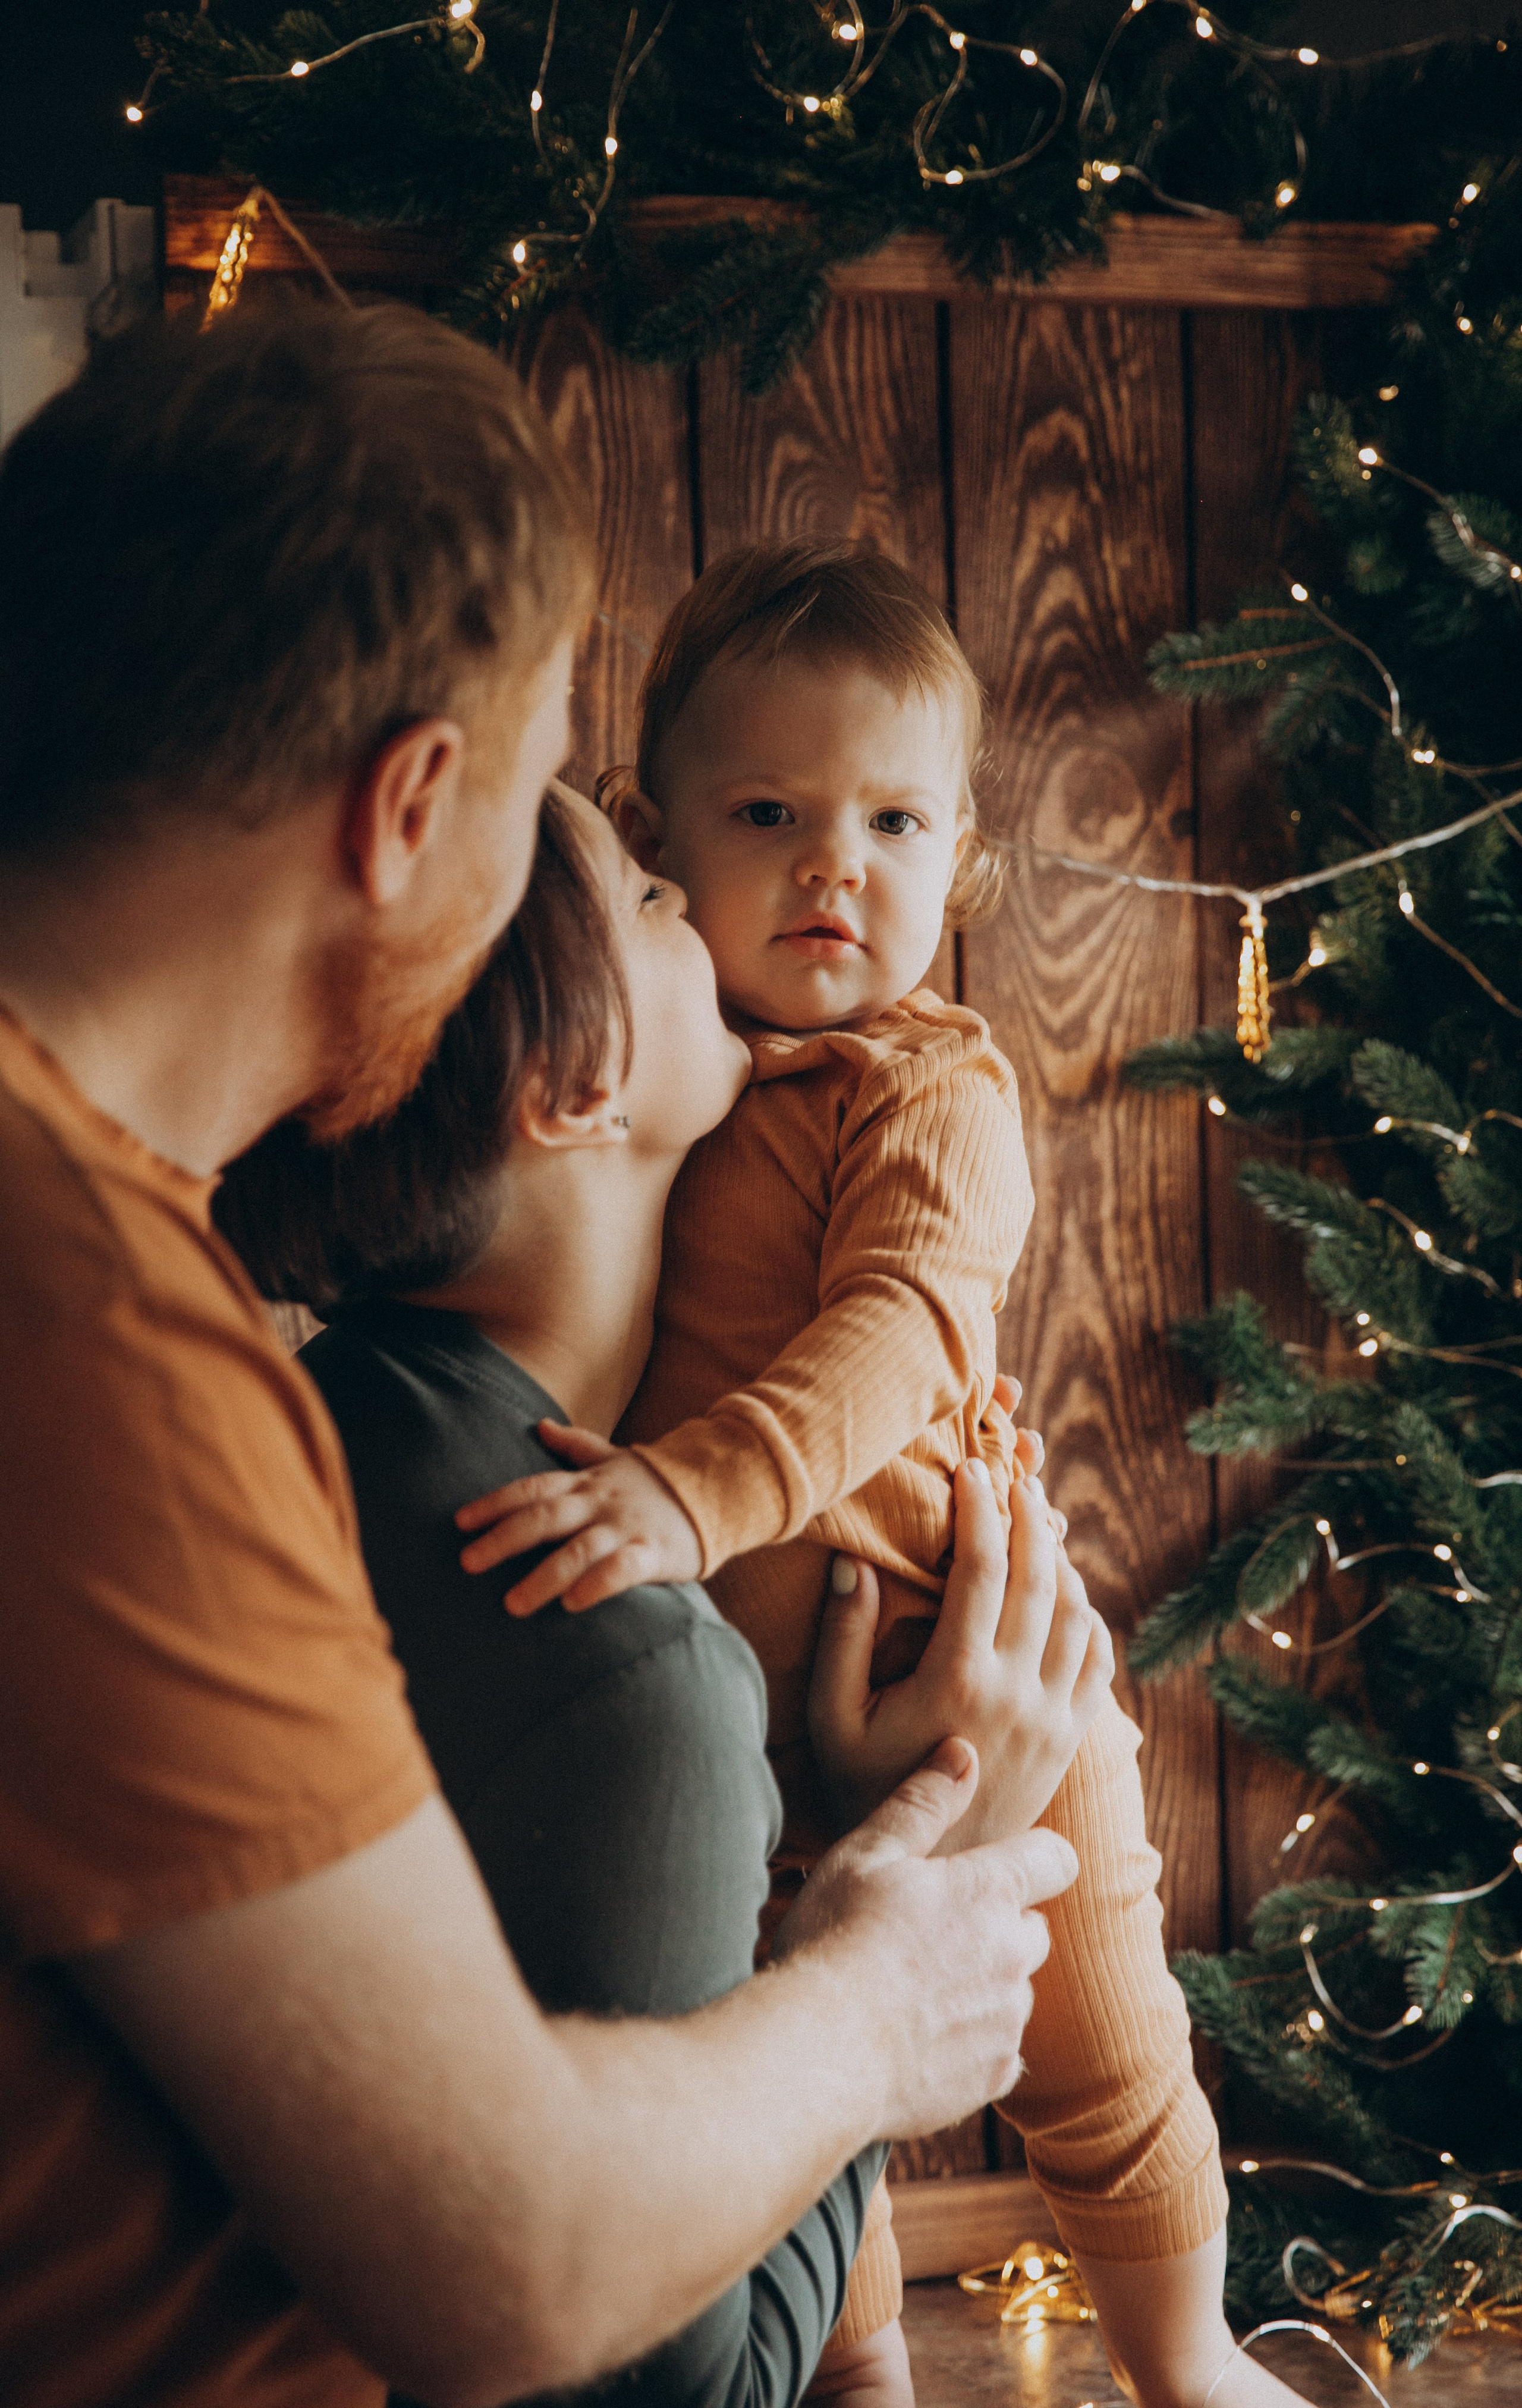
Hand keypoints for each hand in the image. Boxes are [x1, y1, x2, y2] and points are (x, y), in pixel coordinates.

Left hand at [456, 1423, 702, 1613]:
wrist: (718, 1489)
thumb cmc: (655, 1483)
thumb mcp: (615, 1458)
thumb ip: (575, 1445)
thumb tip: (541, 1425)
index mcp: (587, 1482)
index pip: (533, 1487)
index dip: (495, 1503)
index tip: (460, 1522)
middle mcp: (601, 1502)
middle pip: (546, 1516)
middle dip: (504, 1538)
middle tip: (467, 1562)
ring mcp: (627, 1527)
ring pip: (580, 1549)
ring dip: (544, 1576)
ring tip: (512, 1604)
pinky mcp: (655, 1553)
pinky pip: (624, 1570)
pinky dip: (597, 1584)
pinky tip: (573, 1604)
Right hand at [773, 1735, 1078, 2135]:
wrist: (817, 2053)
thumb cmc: (832, 1940)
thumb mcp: (866, 1853)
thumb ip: (922, 1802)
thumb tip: (964, 1753)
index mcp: (988, 1892)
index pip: (1054, 1859)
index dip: (1034, 1857)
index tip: (998, 1867)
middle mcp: (1012, 1955)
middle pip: (1034, 1930)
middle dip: (999, 1926)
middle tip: (933, 1933)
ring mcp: (1006, 2021)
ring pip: (1016, 1992)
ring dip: (985, 1986)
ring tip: (917, 1990)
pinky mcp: (990, 2078)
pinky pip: (1000, 2053)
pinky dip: (972, 2043)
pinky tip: (920, 2039)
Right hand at [808, 1458, 1112, 1844]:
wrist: (927, 1873)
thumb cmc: (864, 1790)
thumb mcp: (834, 1719)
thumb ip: (842, 1640)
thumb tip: (853, 1563)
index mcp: (958, 1679)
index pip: (982, 1568)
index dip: (981, 1508)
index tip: (971, 1469)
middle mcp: (1017, 1694)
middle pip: (1039, 1577)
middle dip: (1029, 1515)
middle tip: (1015, 1476)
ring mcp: (1053, 1719)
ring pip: (1077, 1612)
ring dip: (1061, 1558)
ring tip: (1039, 1522)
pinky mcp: (1070, 1740)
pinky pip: (1098, 1660)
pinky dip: (1088, 1614)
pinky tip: (1065, 1591)